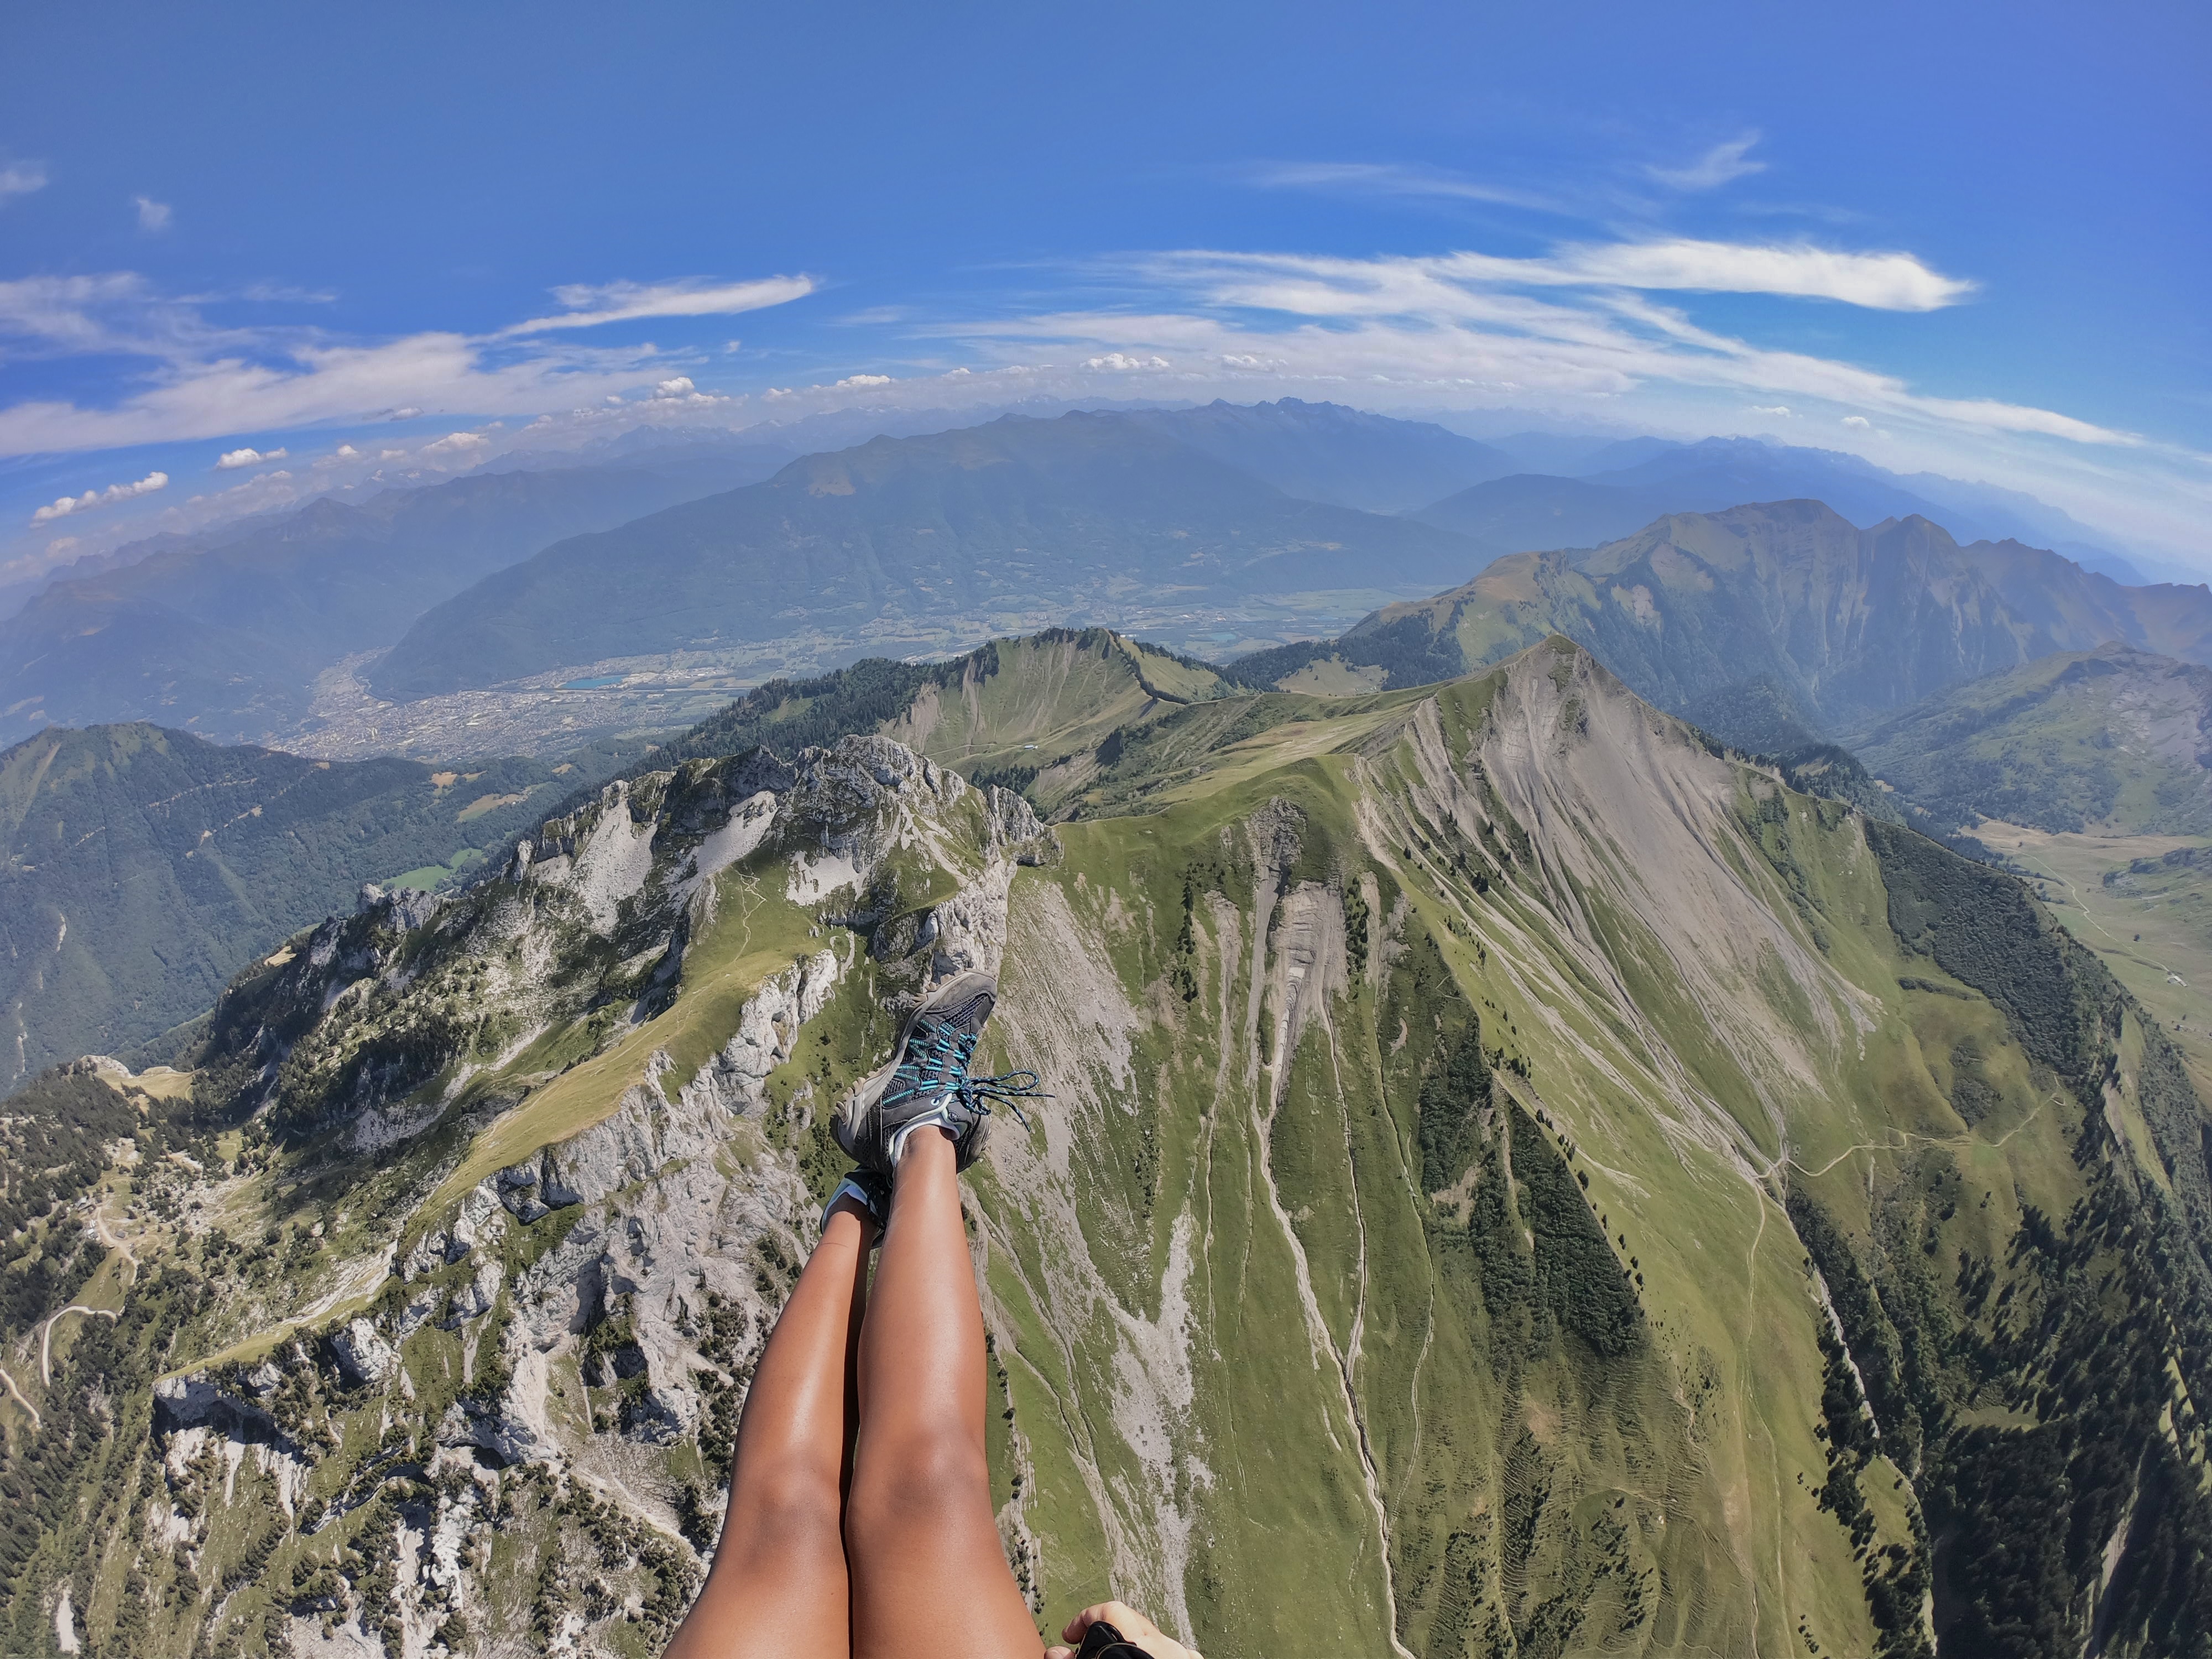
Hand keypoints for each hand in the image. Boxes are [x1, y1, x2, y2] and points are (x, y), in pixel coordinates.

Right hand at [1045, 1600, 1203, 1658]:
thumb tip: (1057, 1651)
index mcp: (1137, 1641)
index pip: (1107, 1609)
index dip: (1083, 1618)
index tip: (1070, 1635)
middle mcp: (1162, 1643)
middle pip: (1130, 1619)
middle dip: (1106, 1629)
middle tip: (1087, 1646)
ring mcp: (1180, 1653)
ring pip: (1153, 1635)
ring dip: (1131, 1642)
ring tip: (1112, 1654)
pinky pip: (1173, 1649)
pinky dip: (1155, 1651)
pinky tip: (1142, 1658)